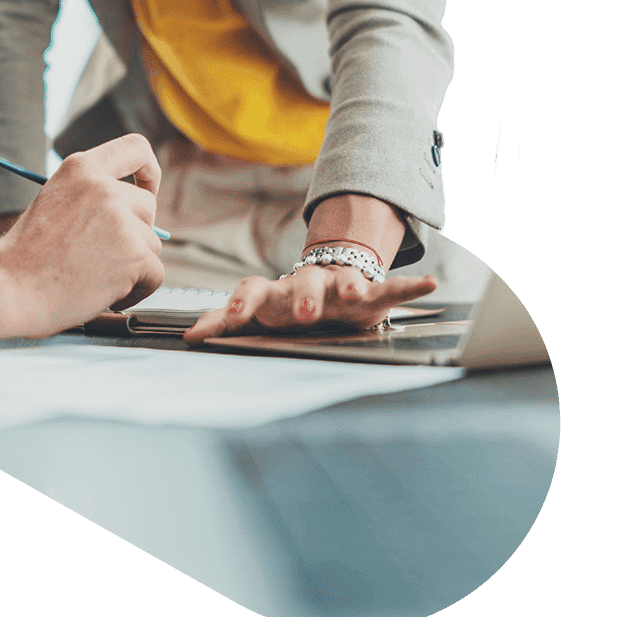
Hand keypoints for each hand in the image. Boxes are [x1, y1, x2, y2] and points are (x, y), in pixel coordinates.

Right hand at [0, 134, 164, 336]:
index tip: (146, 190)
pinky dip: (137, 289)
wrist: (9, 291)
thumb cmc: (26, 257)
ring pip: (151, 243)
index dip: (148, 171)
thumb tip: (135, 212)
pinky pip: (155, 273)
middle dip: (134, 233)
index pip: (135, 148)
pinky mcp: (134, 254)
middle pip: (147, 206)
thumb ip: (91, 197)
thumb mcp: (55, 202)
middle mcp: (103, 187)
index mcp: (81, 168)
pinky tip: (106, 293)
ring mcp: (120, 219)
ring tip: (95, 277)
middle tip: (105, 255)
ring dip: (132, 264)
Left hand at [183, 265, 437, 342]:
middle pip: (301, 283)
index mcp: (274, 293)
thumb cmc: (285, 303)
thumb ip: (221, 321)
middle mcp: (305, 284)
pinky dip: (411, 287)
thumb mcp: (255, 313)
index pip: (252, 289)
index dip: (240, 300)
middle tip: (303, 314)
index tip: (229, 317)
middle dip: (302, 297)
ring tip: (356, 293)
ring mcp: (339, 286)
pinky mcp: (372, 292)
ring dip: (349, 286)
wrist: (327, 283)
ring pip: (344, 281)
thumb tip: (187, 336)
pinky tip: (429, 284)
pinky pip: (393, 287)